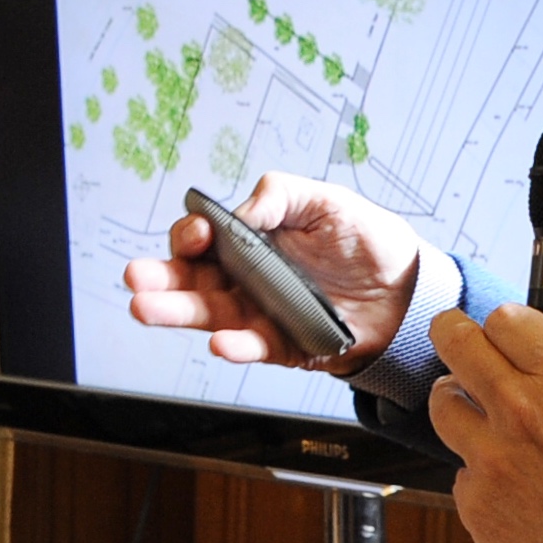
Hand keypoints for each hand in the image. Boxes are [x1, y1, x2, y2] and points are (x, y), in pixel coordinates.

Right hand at [119, 173, 423, 370]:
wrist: (407, 290)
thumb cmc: (366, 240)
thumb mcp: (326, 198)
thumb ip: (280, 195)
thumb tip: (240, 211)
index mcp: (251, 239)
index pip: (204, 239)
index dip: (191, 235)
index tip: (197, 234)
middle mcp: (246, 278)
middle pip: (191, 279)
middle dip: (160, 279)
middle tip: (136, 279)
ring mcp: (260, 313)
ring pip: (208, 315)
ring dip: (176, 313)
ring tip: (147, 309)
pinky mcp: (281, 345)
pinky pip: (251, 346)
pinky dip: (235, 347)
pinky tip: (220, 342)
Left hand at [425, 298, 542, 542]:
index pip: (506, 318)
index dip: (508, 325)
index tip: (512, 337)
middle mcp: (518, 409)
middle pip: (455, 340)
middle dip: (455, 335)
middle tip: (463, 346)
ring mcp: (488, 457)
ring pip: (443, 404)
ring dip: (459, 404)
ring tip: (485, 421)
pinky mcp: (474, 503)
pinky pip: (460, 473)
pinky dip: (478, 475)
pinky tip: (513, 490)